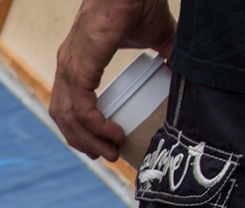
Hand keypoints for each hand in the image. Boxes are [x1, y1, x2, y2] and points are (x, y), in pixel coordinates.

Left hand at [49, 0, 176, 159]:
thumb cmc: (140, 3)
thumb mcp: (155, 35)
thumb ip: (166, 52)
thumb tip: (181, 69)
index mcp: (78, 60)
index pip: (67, 101)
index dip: (79, 125)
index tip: (99, 140)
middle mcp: (67, 66)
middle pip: (63, 115)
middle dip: (80, 140)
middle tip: (103, 155)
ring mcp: (69, 67)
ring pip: (69, 117)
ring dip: (87, 140)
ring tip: (109, 152)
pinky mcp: (78, 68)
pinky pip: (81, 108)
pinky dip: (95, 126)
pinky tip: (113, 134)